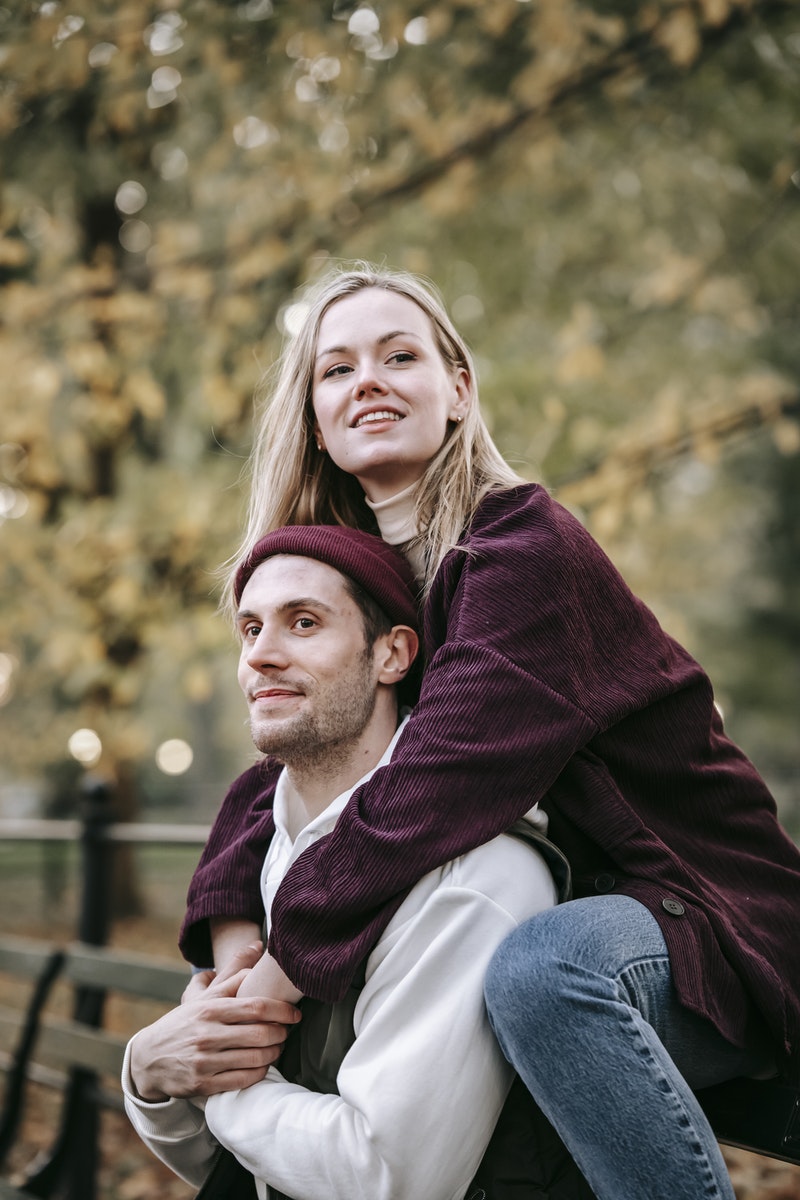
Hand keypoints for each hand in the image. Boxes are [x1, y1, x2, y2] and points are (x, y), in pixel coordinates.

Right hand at [129, 946, 300, 1102]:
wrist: (148, 1059)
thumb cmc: (185, 1022)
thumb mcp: (205, 996)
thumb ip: (234, 972)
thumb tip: (259, 946)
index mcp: (210, 1009)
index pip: (256, 1006)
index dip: (282, 1010)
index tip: (295, 1014)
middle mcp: (207, 1034)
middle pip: (260, 1033)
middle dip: (282, 1033)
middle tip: (287, 1031)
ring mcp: (205, 1061)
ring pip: (255, 1058)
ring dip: (274, 1053)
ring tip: (278, 1047)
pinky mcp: (203, 1085)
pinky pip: (243, 1080)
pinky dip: (260, 1072)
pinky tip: (263, 1065)